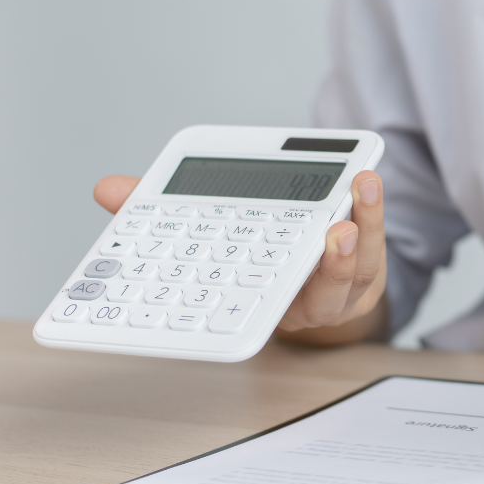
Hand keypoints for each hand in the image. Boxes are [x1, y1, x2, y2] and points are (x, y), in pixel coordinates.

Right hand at [92, 172, 388, 343]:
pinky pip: (374, 243)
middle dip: (328, 268)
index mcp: (262, 302)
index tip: (231, 284)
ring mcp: (340, 285)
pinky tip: (367, 179)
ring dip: (361, 231)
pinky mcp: (366, 262)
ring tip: (358, 190)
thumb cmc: (260, 261)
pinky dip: (372, 212)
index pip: (249, 304)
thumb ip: (164, 214)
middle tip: (332, 236)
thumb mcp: (211, 242)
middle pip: (321, 293)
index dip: (240, 299)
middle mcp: (305, 302)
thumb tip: (108, 191)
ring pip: (356, 269)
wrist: (321, 291)